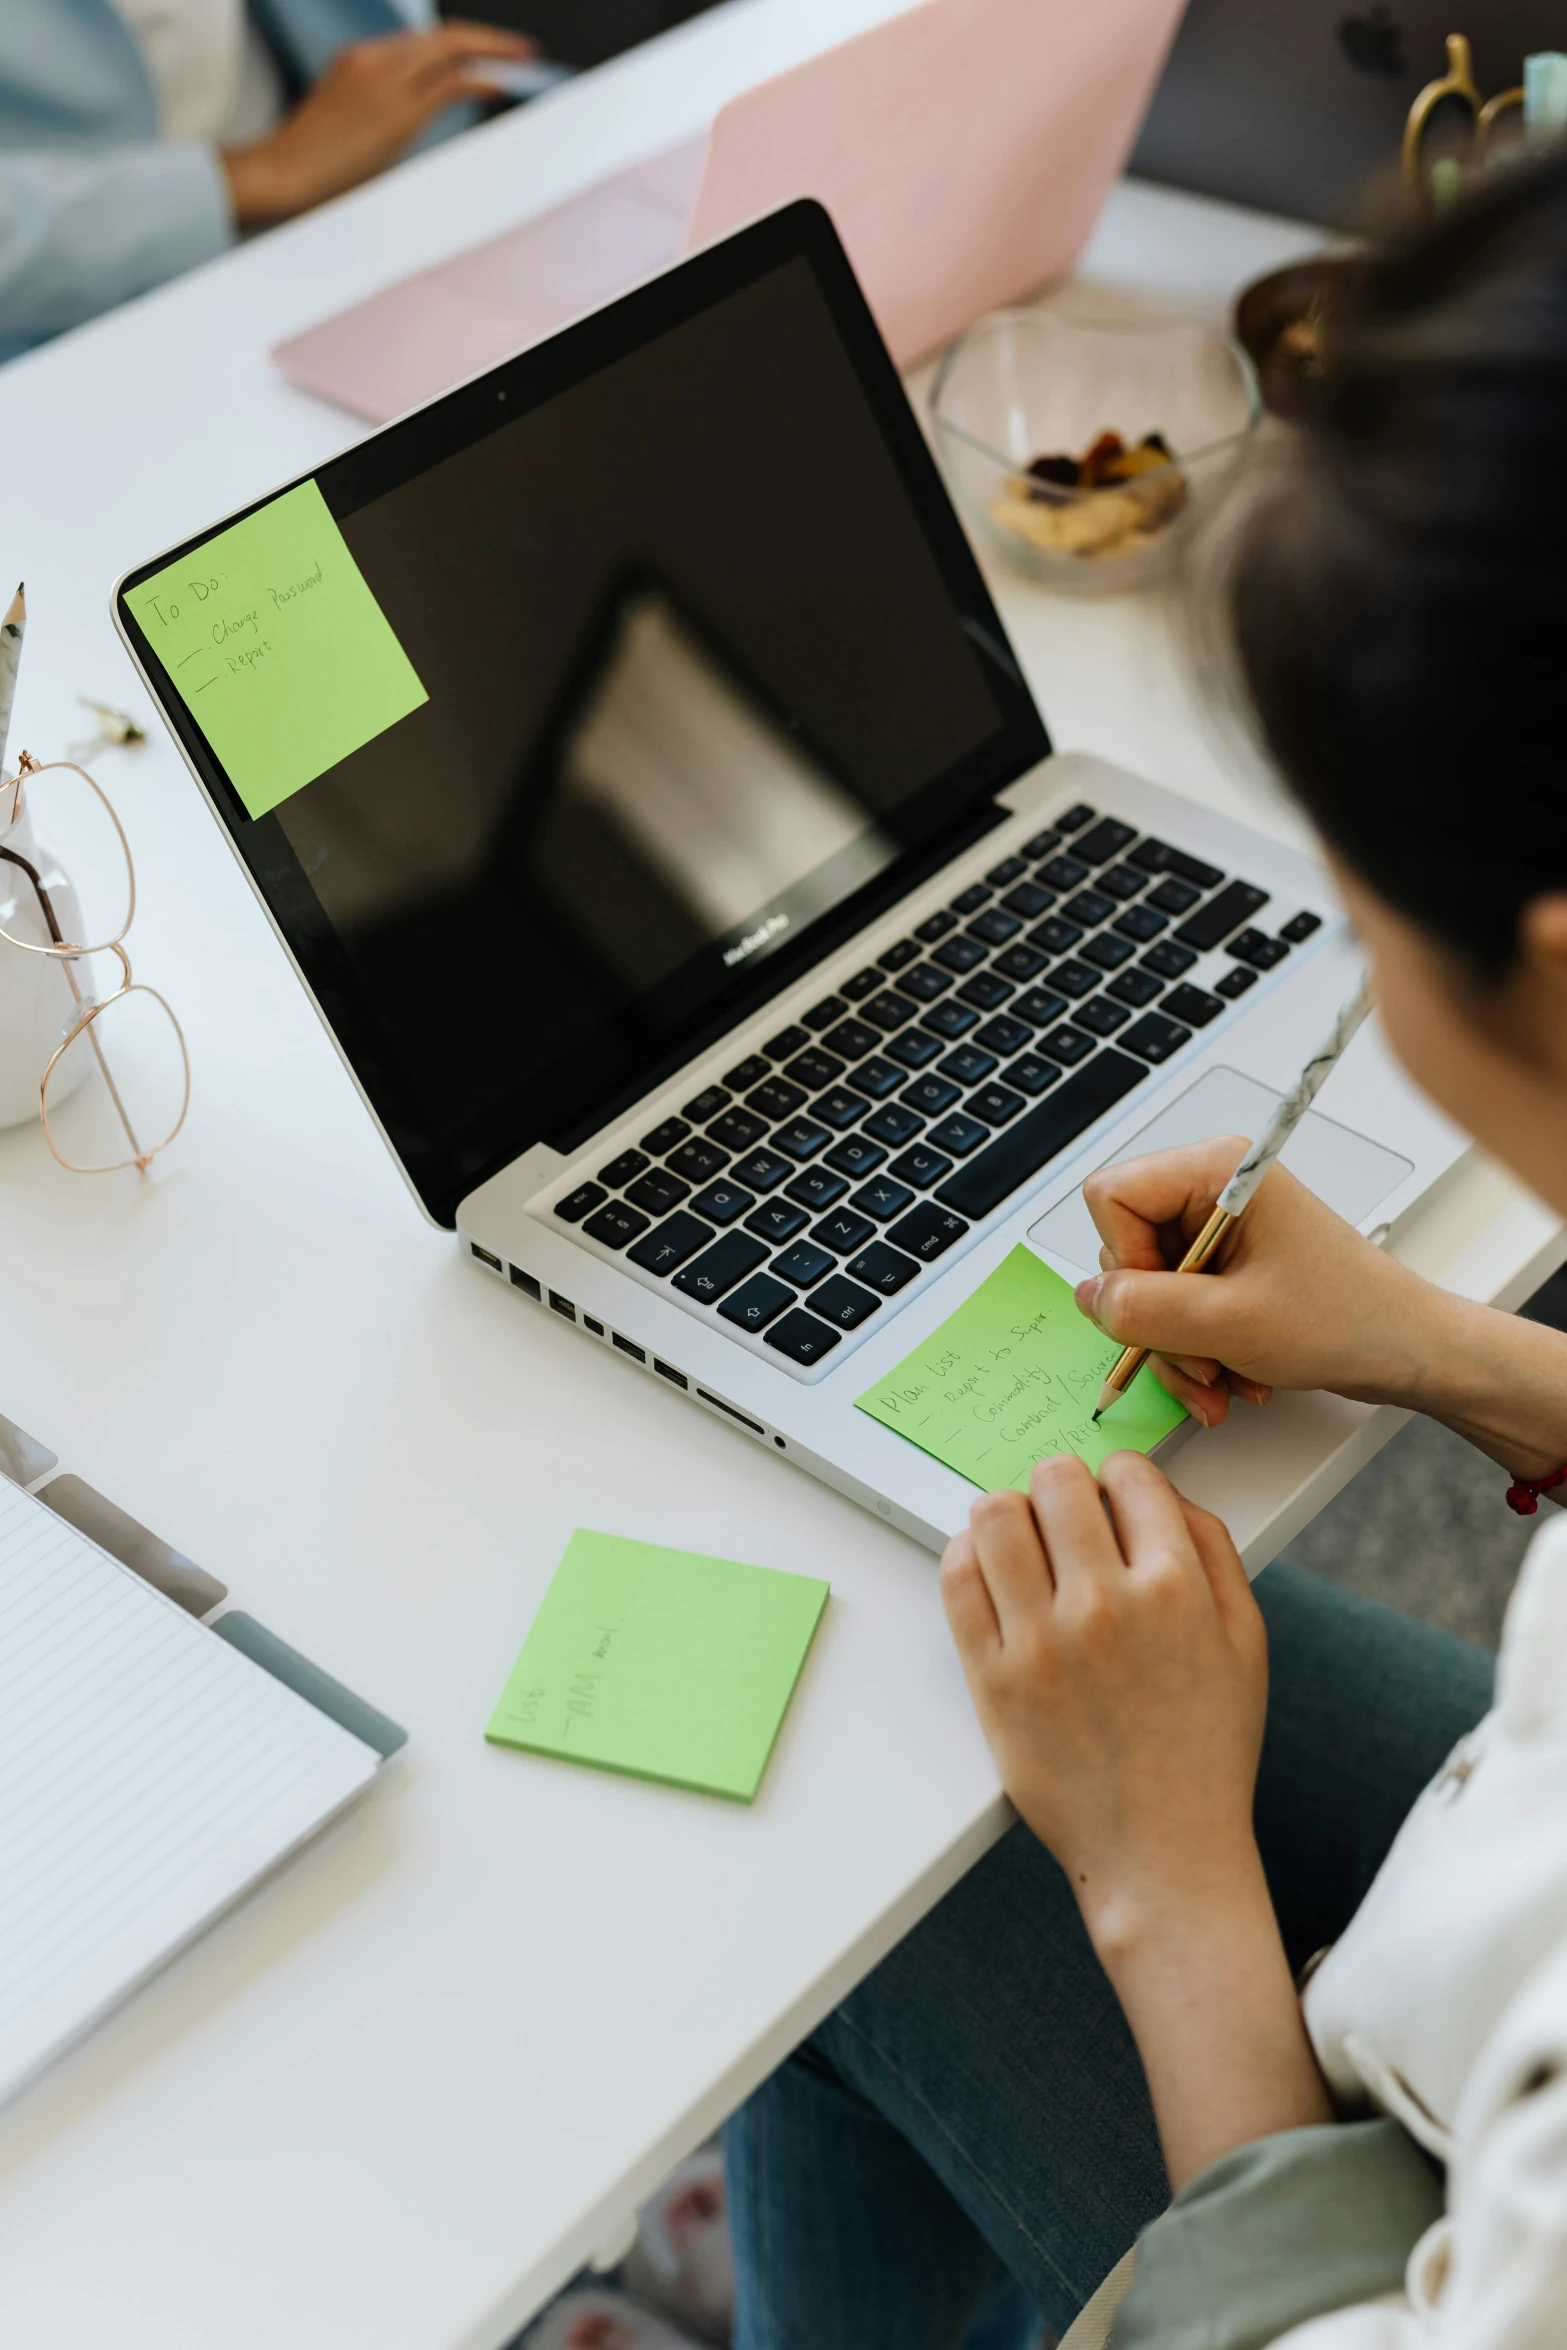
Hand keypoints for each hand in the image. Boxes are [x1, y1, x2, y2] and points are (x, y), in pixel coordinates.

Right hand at [222, 23, 538, 227]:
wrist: (280, 174)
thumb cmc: (306, 166)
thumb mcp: (347, 127)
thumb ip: (379, 117)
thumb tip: (409, 130)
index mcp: (357, 60)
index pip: (420, 44)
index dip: (458, 45)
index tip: (484, 54)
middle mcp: (372, 59)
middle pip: (442, 36)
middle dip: (487, 39)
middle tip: (521, 50)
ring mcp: (384, 80)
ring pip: (451, 48)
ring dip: (493, 53)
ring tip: (523, 62)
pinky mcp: (396, 109)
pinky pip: (450, 82)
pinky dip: (483, 79)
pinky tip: (503, 84)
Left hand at [940, 1452, 1265, 1949]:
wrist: (1163, 1852)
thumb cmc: (1206, 1748)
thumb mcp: (1245, 1641)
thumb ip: (1214, 1551)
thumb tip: (1162, 1492)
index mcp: (1176, 1588)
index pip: (1129, 1475)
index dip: (1120, 1479)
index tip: (1114, 1499)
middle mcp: (1106, 1604)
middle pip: (1055, 1480)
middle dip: (1062, 1485)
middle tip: (1064, 1516)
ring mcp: (1042, 1641)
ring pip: (996, 1515)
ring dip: (1010, 1512)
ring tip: (1023, 1540)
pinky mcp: (992, 1677)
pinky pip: (958, 1578)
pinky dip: (968, 1556)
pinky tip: (991, 1570)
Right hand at [1075, 1134, 1446, 1428]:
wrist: (1408, 1353)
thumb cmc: (1349, 1318)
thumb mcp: (1230, 1322)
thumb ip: (1143, 1309)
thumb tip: (1087, 1297)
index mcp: (1217, 1169)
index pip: (1111, 1196)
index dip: (1125, 1261)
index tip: (1165, 1305)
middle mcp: (1212, 1190)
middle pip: (1125, 1249)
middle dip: (1157, 1321)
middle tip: (1202, 1358)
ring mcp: (1217, 1230)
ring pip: (1147, 1290)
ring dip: (1179, 1348)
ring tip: (1224, 1379)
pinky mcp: (1226, 1266)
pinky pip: (1175, 1308)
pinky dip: (1196, 1351)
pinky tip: (1234, 1376)